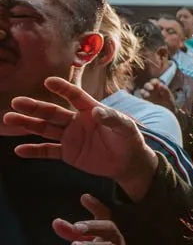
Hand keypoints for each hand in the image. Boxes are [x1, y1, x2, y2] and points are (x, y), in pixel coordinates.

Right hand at [4, 79, 156, 199]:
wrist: (128, 163)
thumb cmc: (129, 139)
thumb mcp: (126, 127)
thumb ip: (112, 118)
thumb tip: (97, 112)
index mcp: (90, 109)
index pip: (74, 96)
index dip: (62, 89)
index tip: (48, 81)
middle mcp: (76, 121)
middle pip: (52, 112)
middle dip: (34, 107)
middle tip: (16, 101)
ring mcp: (70, 137)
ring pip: (45, 129)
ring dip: (27, 124)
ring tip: (9, 118)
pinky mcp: (68, 153)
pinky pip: (48, 151)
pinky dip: (34, 151)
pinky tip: (19, 150)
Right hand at [140, 78, 178, 115]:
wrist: (168, 114)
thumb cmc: (169, 105)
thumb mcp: (169, 98)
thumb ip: (166, 91)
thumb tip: (161, 85)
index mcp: (158, 88)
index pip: (154, 82)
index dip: (154, 81)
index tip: (155, 83)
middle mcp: (152, 91)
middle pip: (147, 85)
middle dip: (148, 86)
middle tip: (151, 89)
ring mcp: (147, 97)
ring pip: (143, 91)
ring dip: (144, 92)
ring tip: (147, 95)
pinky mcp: (144, 103)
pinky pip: (141, 99)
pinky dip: (142, 99)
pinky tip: (145, 101)